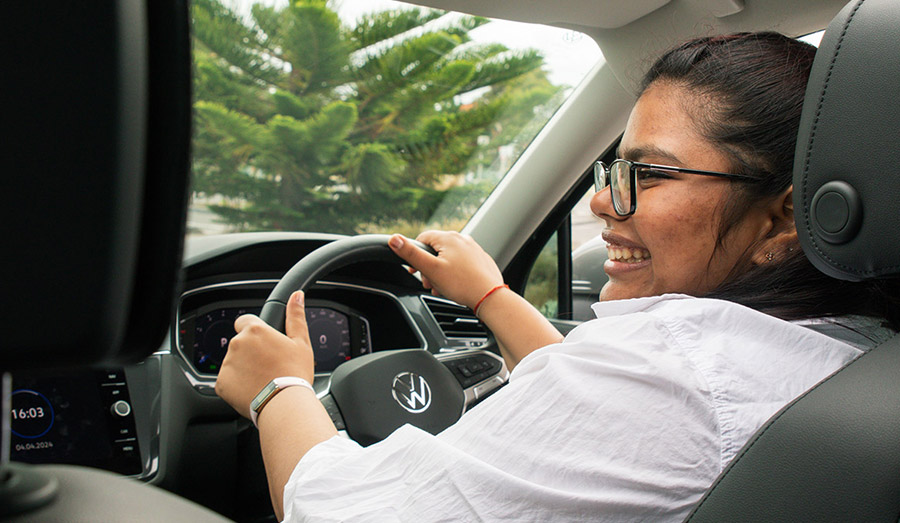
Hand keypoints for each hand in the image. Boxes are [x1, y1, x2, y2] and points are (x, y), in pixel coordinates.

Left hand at [215, 290, 314, 418]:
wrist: (284, 404)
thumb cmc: (294, 373)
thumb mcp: (301, 342)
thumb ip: (295, 316)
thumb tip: (296, 296)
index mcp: (255, 330)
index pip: (245, 321)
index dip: (256, 332)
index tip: (265, 344)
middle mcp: (237, 344)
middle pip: (240, 343)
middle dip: (251, 352)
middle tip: (268, 365)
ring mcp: (227, 364)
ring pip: (234, 361)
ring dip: (244, 368)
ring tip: (262, 380)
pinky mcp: (221, 383)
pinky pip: (228, 380)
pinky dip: (238, 384)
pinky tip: (253, 389)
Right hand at [388, 231, 503, 308]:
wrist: (490, 297)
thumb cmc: (461, 284)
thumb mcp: (431, 269)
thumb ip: (411, 253)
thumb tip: (394, 239)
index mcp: (449, 238)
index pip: (423, 239)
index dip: (414, 255)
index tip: (413, 270)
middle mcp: (463, 239)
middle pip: (436, 250)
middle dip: (429, 268)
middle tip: (429, 283)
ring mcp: (474, 249)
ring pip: (449, 259)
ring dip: (441, 273)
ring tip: (442, 288)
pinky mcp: (481, 260)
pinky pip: (462, 264)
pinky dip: (454, 274)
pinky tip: (455, 287)